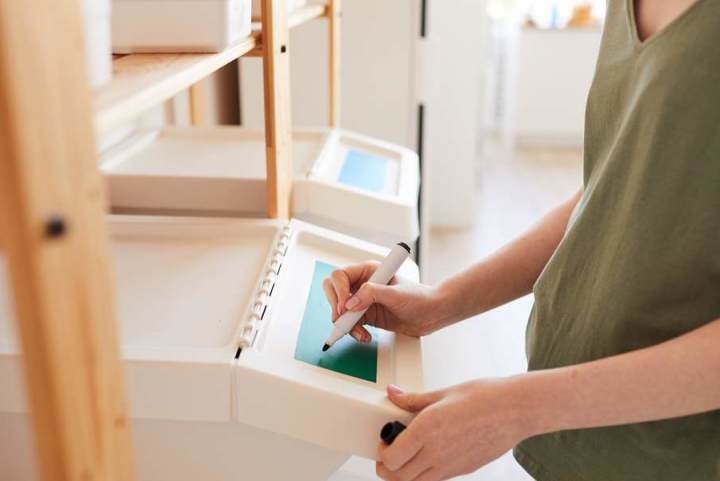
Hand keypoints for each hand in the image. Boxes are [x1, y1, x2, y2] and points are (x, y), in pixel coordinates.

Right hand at [322, 261, 447, 341]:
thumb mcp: (395, 294)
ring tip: (360, 334)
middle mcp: (362, 284)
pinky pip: (350, 324)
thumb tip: (350, 303)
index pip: (340, 276)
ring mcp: (363, 301)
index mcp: (368, 271)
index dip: (339, 291)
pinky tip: (365, 336)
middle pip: (334, 291)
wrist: (431, 314)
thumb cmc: (419, 298)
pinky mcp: (366, 315)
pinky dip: (354, 332)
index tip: (345, 307)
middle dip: (336, 307)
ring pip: (340, 311)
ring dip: (346, 324)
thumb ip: (372, 295)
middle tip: (343, 320)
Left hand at [376, 380, 536, 480]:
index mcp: (427, 429)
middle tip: (387, 452)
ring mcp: (450, 465)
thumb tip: (393, 394)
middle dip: (386, 468)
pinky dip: (422, 475)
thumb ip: (413, 399)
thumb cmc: (484, 397)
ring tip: (404, 457)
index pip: (391, 457)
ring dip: (403, 475)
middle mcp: (436, 452)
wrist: (515, 410)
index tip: (384, 439)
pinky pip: (434, 480)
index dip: (382, 451)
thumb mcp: (443, 393)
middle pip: (398, 477)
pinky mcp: (462, 470)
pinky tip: (426, 457)